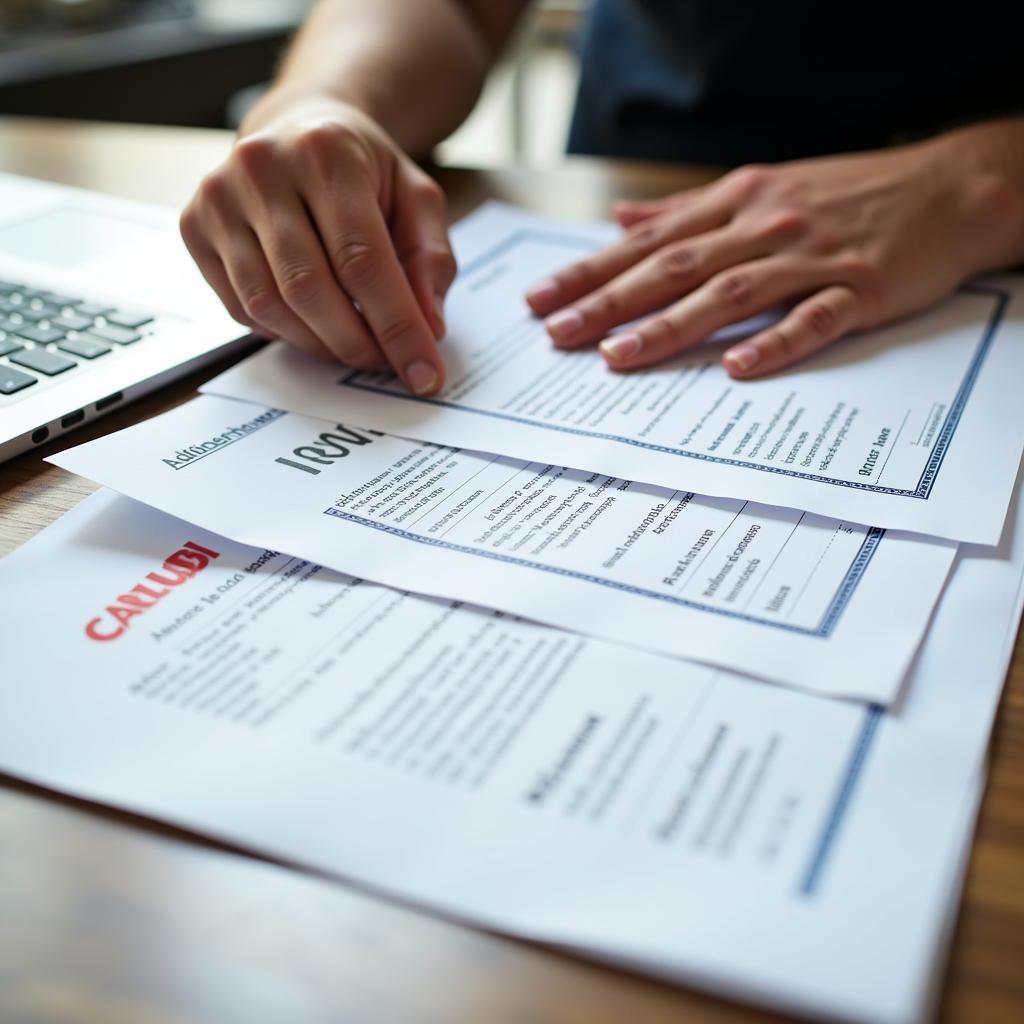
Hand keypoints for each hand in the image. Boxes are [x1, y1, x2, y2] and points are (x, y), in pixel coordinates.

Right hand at [180, 96, 455, 394]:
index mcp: (326, 151)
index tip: (424, 374)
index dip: (397, 326)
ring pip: (269, 305)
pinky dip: (284, 332)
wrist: (297, 128)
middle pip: (309, 288)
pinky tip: (313, 323)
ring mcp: (218, 198)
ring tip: (355, 346)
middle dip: (356, 344)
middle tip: (388, 365)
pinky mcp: (194, 227)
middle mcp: (262, 168)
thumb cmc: (362, 171)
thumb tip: (428, 327)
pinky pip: (241, 308)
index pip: (362, 259)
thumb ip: (430, 259)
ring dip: (320, 344)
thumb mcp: (417, 198)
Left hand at [526, 133, 1023, 378]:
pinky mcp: (857, 289)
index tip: (542, 298)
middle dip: (609, 301)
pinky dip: (774, 342)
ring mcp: (811, 258)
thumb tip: (622, 222)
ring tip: (617, 356)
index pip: (649, 242)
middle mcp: (764, 226)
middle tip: (557, 332)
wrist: (947, 186)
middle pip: (674, 268)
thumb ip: (686, 211)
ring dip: (669, 325)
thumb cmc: (844, 192)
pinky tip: (736, 367)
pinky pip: (811, 319)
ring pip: (728, 293)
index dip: (592, 271)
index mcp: (735, 203)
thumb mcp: (758, 187)